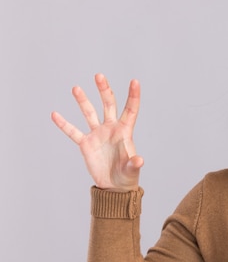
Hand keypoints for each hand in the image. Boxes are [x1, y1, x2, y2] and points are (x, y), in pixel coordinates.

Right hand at [51, 74, 142, 190]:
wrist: (114, 186)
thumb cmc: (127, 177)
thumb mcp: (131, 170)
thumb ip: (134, 164)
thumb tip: (139, 160)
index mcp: (125, 132)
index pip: (130, 110)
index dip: (133, 96)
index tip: (135, 81)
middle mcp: (111, 129)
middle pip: (108, 105)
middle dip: (104, 90)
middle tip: (99, 76)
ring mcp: (97, 135)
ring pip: (89, 113)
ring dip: (83, 101)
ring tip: (76, 88)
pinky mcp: (86, 144)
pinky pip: (73, 132)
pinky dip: (64, 124)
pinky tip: (54, 114)